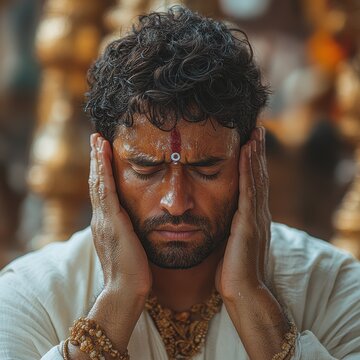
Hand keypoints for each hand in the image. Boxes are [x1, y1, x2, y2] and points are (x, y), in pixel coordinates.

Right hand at [89, 133, 151, 296]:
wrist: (125, 289)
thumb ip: (127, 232)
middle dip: (97, 160)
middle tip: (96, 139)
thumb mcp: (128, 246)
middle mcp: (100, 218)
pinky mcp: (111, 220)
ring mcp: (103, 218)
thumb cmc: (131, 271)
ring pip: (98, 182)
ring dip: (98, 159)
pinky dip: (104, 169)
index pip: (101, 192)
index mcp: (105, 224)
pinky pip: (106, 188)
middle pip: (96, 182)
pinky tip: (104, 153)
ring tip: (98, 139)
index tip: (103, 155)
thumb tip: (134, 224)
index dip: (101, 172)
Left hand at [215, 127, 292, 358]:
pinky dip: (248, 170)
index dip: (252, 164)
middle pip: (258, 177)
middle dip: (257, 153)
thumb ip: (230, 229)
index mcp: (251, 219)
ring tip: (254, 133)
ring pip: (256, 179)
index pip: (253, 185)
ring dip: (255, 155)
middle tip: (256, 129)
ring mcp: (255, 218)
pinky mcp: (249, 224)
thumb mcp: (232, 244)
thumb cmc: (234, 271)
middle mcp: (257, 214)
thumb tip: (221, 219)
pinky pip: (248, 191)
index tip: (249, 144)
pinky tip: (246, 153)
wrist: (243, 292)